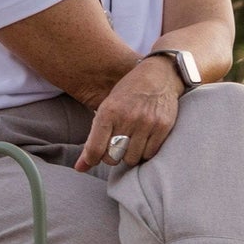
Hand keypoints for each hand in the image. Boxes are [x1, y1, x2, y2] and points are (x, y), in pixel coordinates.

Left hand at [75, 56, 183, 171]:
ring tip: (131, 143)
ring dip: (129, 155)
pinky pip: (150, 153)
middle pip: (113, 157)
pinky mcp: (163, 127)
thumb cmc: (129, 92)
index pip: (96, 148)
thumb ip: (94, 136)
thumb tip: (80, 168)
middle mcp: (127, 118)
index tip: (90, 162)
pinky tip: (144, 141)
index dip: (90, 160)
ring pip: (132, 158)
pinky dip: (145, 152)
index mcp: (109, 111)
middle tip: (115, 147)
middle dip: (112, 156)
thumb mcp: (108, 107)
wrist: (160, 76)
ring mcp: (147, 123)